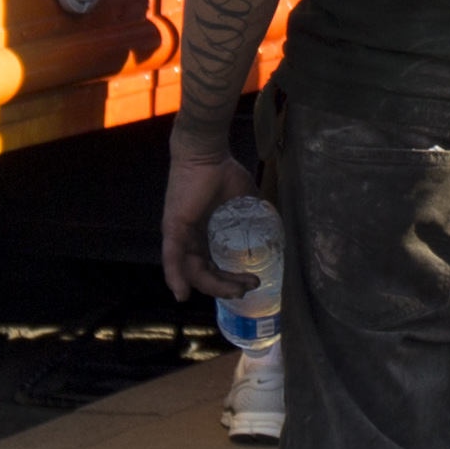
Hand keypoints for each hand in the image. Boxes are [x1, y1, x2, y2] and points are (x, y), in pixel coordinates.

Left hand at [162, 149, 254, 299]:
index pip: (214, 266)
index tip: (253, 280)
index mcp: (203, 236)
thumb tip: (277, 228)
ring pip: (193, 271)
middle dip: (228, 285)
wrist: (208, 154)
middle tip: (250, 285)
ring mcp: (179, 236)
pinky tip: (183, 294)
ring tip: (236, 290)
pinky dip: (176, 277)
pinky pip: (172, 258)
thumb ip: (255, 217)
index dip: (231, 278)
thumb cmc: (224, 173)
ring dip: (214, 285)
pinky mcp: (173, 229)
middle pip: (205, 273)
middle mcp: (189, 240)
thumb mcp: (244, 202)